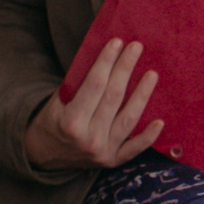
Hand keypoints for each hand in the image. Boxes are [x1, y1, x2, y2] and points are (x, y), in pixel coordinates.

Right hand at [24, 38, 162, 170]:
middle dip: (125, 69)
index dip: (106, 62)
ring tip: (152, 74)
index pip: (94, 85)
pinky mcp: (112, 161)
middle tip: (136, 47)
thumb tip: (106, 58)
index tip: (116, 42)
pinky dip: (148, 137)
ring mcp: (103, 152)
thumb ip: (79, 86)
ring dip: (142, 95)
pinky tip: (160, 121)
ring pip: (128, 119)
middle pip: (113, 98)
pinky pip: (134, 149)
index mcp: (71, 122)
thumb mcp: (56, 103)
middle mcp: (89, 139)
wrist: (43, 155)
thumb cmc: (52, 121)